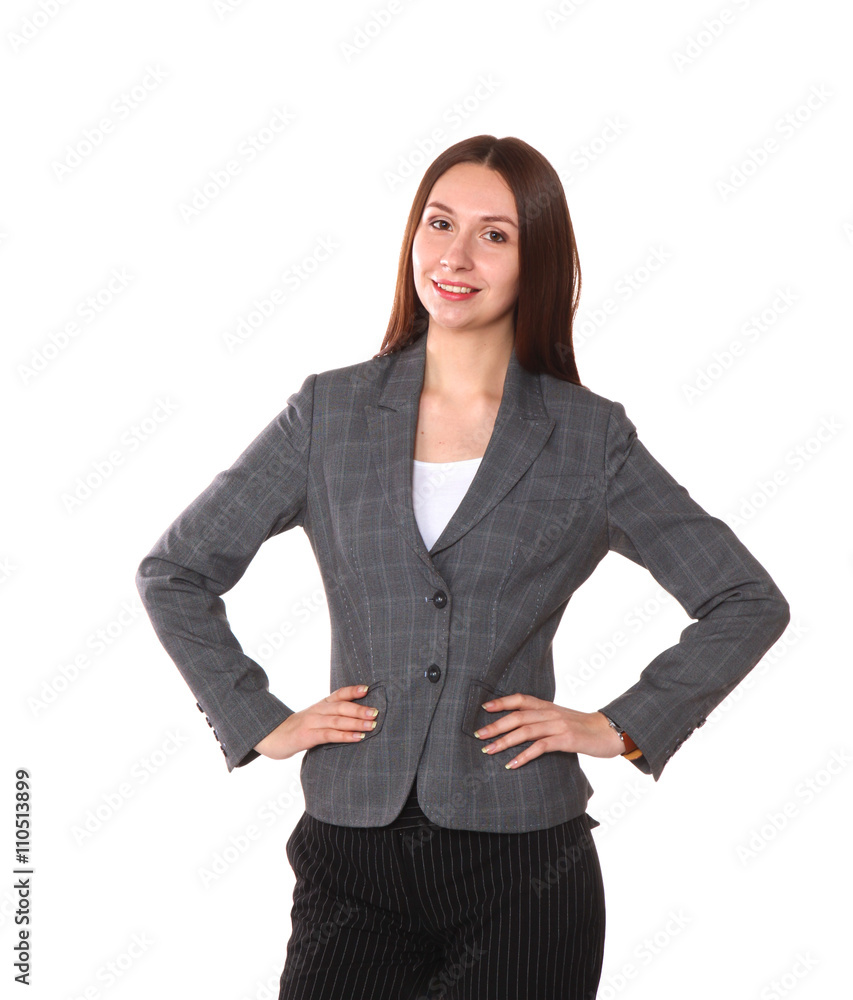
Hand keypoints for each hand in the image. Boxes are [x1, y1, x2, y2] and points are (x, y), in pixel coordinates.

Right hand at [253, 685, 379, 760]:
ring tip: (372, 725)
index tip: (367, 689)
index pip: (338, 694)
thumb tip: (357, 718)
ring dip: (357, 722)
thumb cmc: (298, 729)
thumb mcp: (314, 718)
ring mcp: (312, 723)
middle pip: (341, 706)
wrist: (271, 737)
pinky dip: (345, 735)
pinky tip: (358, 737)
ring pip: (338, 720)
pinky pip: (330, 735)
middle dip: (360, 708)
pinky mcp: (308, 736)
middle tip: (376, 712)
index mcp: (320, 705)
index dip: (352, 691)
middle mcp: (317, 710)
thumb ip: (331, 717)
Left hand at [473, 695, 625, 768]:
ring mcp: (558, 725)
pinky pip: (541, 747)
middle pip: (518, 716)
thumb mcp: (561, 719)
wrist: (609, 732)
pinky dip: (524, 756)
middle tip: (479, 735)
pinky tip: (512, 764)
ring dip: (504, 741)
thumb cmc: (583, 728)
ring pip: (526, 730)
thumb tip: (520, 728)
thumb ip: (542, 720)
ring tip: (489, 750)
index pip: (521, 699)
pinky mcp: (566, 740)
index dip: (502, 702)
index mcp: (548, 706)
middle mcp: (551, 713)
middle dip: (496, 725)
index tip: (484, 708)